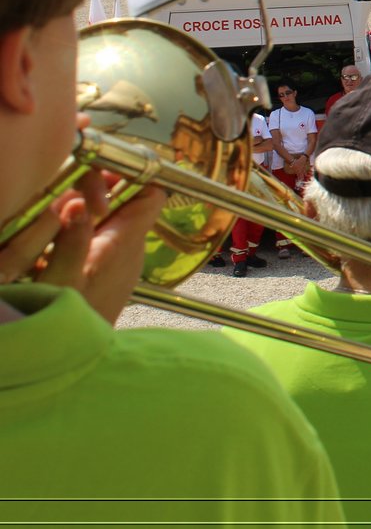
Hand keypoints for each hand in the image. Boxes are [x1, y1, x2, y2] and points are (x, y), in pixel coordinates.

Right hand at [0, 157, 166, 325]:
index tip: (99, 169)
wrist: (80, 364)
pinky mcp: (111, 273)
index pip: (151, 194)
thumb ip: (70, 240)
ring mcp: (124, 261)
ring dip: (88, 210)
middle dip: (100, 189)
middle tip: (66, 193)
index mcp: (124, 243)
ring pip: (115, 219)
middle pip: (130, 201)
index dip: (131, 174)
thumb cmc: (69, 322)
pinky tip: (58, 242)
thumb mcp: (61, 280)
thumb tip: (77, 203)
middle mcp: (132, 248)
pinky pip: (104, 238)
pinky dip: (84, 231)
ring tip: (58, 216)